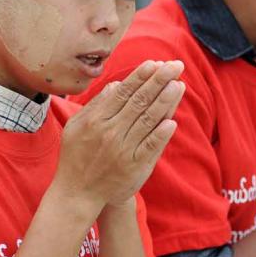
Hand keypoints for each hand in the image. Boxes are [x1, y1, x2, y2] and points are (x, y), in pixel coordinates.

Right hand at [52, 61, 184, 208]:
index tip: (155, 63)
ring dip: (165, 102)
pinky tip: (173, 121)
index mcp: (96, 120)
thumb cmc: (76, 156)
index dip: (140, 77)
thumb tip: (115, 85)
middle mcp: (110, 132)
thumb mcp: (77, 126)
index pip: (123, 93)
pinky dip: (161, 134)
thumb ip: (96, 105)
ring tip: (179, 84)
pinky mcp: (134, 166)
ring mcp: (123, 150)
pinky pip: (150, 147)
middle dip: (159, 81)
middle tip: (175, 65)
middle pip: (139, 102)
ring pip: (148, 120)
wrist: (78, 193)